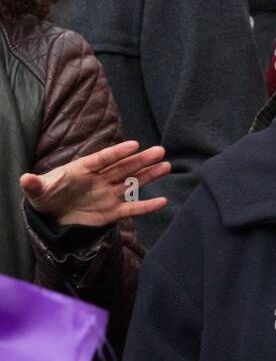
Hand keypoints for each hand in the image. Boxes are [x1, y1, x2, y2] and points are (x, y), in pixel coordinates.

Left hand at [20, 141, 170, 228]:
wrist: (51, 215)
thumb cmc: (46, 196)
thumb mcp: (38, 191)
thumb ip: (35, 184)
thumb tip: (24, 178)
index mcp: (85, 168)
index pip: (104, 159)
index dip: (119, 152)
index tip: (135, 145)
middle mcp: (100, 179)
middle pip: (124, 168)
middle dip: (141, 160)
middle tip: (160, 151)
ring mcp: (108, 194)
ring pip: (132, 183)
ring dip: (149, 175)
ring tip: (166, 166)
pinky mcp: (111, 212)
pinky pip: (131, 208)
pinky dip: (146, 206)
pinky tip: (162, 201)